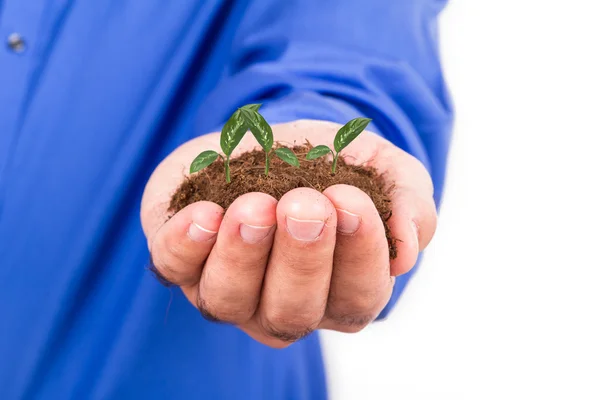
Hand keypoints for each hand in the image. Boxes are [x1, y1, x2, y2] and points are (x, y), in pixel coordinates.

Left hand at [141, 120, 436, 347]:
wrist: (276, 140)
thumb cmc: (333, 165)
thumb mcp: (382, 168)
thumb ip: (409, 201)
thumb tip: (406, 251)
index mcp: (341, 290)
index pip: (358, 296)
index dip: (358, 255)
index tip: (350, 200)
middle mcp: (285, 304)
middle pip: (293, 311)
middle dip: (301, 258)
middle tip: (305, 203)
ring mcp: (230, 290)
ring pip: (230, 301)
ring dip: (244, 255)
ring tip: (255, 206)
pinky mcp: (183, 262)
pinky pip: (176, 269)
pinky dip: (187, 247)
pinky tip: (203, 214)